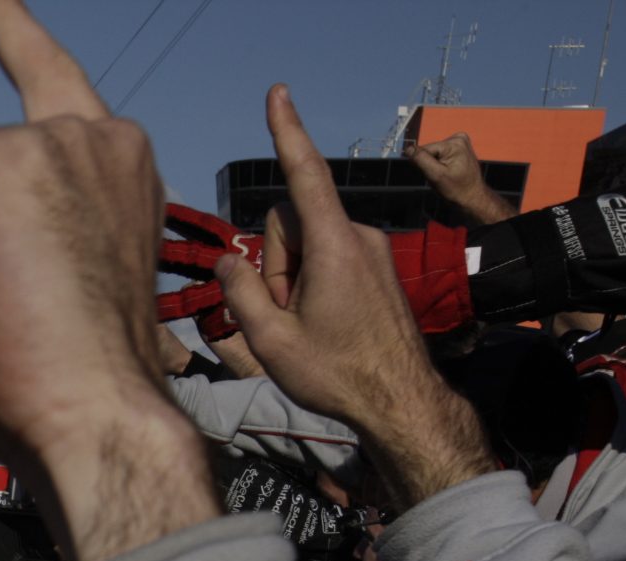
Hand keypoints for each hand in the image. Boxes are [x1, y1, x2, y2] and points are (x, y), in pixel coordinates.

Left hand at [0, 0, 213, 560]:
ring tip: (2, 303)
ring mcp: (60, 141)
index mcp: (114, 166)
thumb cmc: (68, 385)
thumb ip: (9, 245)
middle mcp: (99, 137)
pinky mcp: (9, 160)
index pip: (46, 75)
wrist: (96, 416)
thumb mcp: (44, 292)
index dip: (9, 27)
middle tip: (8, 300)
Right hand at [215, 88, 492, 510]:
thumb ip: (240, 291)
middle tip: (282, 315)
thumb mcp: (269, 340)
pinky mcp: (377, 265)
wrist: (398, 400)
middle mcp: (357, 237)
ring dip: (292, 278)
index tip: (278, 94)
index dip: (287, 132)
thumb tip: (227, 262)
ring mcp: (371, 250)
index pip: (304, 174)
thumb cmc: (336, 374)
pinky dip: (312, 282)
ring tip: (305, 325)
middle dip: (275, 262)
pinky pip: (329, 256)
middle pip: (291, 222)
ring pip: (308, 242)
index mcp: (333, 246)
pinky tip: (323, 324)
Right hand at [404, 132, 516, 224]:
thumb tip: (408, 149)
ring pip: (435, 153)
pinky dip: (441, 163)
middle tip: (441, 176)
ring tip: (446, 174)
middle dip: (431, 164)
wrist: (472, 196)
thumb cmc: (456, 189)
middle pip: (430, 150)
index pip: (425, 150)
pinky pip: (441, 154)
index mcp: (454, 143)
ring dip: (435, 165)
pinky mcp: (460, 147)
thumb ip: (421, 160)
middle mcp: (459, 138)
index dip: (423, 164)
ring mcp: (461, 141)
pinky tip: (449, 170)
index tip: (434, 175)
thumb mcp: (436, 176)